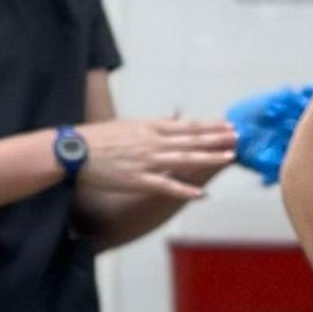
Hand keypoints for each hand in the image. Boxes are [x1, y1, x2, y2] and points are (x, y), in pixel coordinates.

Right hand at [77, 115, 237, 200]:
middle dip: (217, 139)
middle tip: (238, 137)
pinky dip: (184, 190)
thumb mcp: (129, 124)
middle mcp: (152, 142)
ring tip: (229, 156)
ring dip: (209, 158)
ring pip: (185, 159)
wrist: (74, 151)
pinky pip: (166, 186)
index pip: (187, 126)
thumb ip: (155, 123)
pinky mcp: (138, 180)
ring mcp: (147, 161)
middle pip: (191, 140)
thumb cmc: (98, 138)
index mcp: (150, 128)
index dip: (210, 126)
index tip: (228, 124)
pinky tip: (201, 194)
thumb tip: (175, 117)